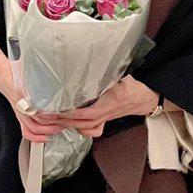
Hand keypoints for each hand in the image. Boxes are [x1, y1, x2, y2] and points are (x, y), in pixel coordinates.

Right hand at [0, 55, 65, 142]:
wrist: (4, 77)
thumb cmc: (17, 73)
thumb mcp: (29, 69)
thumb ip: (41, 72)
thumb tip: (57, 70)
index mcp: (23, 92)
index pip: (39, 107)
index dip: (52, 112)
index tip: (62, 112)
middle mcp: (22, 104)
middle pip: (39, 119)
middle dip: (54, 122)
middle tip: (66, 120)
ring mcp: (21, 113)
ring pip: (34, 127)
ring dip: (48, 130)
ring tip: (59, 128)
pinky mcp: (20, 117)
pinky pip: (26, 131)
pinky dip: (35, 137)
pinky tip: (45, 138)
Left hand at [38, 76, 160, 138]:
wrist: (145, 98)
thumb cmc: (133, 87)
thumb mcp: (120, 76)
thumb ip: (105, 72)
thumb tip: (91, 63)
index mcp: (110, 102)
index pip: (87, 112)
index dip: (71, 113)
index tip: (58, 109)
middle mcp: (106, 113)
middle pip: (81, 122)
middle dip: (63, 120)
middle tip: (47, 114)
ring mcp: (104, 119)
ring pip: (84, 127)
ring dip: (67, 124)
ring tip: (52, 118)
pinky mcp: (103, 120)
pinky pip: (90, 130)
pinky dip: (78, 129)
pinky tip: (69, 124)